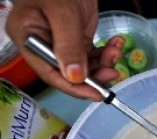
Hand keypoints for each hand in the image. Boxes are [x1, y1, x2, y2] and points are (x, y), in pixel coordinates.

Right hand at [5, 0, 122, 100]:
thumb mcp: (62, 13)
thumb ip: (68, 45)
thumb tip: (75, 78)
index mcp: (29, 38)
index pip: (50, 73)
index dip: (74, 87)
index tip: (96, 95)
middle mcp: (44, 45)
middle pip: (69, 73)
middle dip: (94, 75)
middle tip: (113, 72)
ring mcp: (61, 43)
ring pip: (85, 66)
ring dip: (104, 62)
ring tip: (116, 51)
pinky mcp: (77, 39)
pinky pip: (93, 54)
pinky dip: (107, 52)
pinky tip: (116, 43)